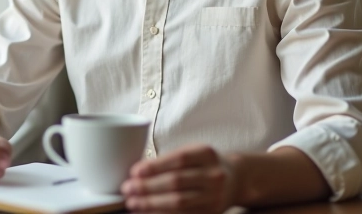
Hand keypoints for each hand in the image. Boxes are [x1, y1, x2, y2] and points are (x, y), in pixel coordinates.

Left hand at [121, 145, 237, 212]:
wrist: (234, 179)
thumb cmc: (203, 164)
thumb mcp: (192, 153)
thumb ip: (168, 160)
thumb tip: (136, 173)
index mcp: (206, 154)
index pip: (179, 159)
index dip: (155, 166)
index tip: (134, 172)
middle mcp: (214, 175)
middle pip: (176, 183)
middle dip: (148, 187)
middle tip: (128, 189)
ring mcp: (215, 196)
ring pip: (179, 202)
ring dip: (151, 204)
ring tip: (133, 202)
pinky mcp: (211, 213)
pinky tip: (148, 212)